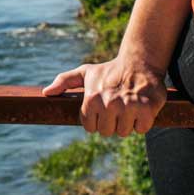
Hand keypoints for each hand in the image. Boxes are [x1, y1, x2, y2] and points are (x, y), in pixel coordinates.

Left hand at [42, 52, 167, 136]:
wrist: (140, 61)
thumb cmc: (110, 70)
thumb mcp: (86, 72)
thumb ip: (64, 81)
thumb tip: (47, 92)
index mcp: (91, 99)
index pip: (90, 128)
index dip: (97, 119)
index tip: (103, 107)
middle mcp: (109, 105)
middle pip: (107, 132)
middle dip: (112, 122)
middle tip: (117, 106)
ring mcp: (128, 108)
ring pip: (123, 133)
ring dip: (127, 122)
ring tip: (128, 105)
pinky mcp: (147, 111)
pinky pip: (141, 129)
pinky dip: (142, 121)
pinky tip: (140, 107)